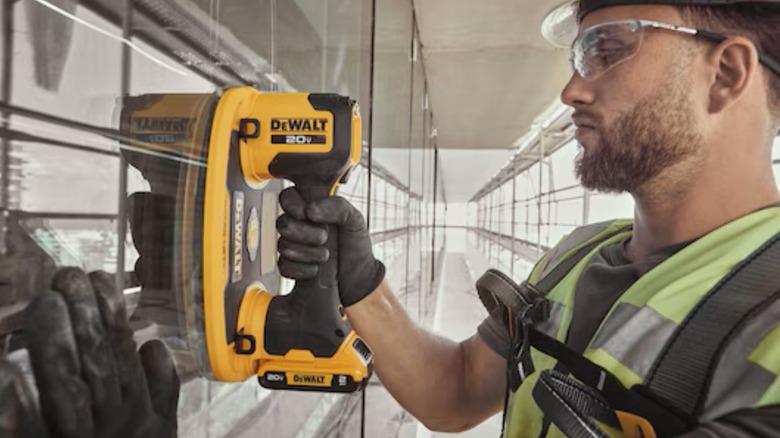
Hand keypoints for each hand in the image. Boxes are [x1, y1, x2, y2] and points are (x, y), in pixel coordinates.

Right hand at [0, 268, 179, 437]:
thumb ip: (21, 416)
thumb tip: (11, 367)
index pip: (57, 382)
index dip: (52, 340)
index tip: (43, 299)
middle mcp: (101, 432)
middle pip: (92, 365)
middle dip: (80, 315)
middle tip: (66, 274)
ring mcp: (136, 428)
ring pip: (125, 366)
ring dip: (111, 319)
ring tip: (96, 280)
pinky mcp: (163, 429)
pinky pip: (164, 387)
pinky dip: (156, 361)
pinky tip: (146, 340)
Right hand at [277, 187, 384, 305]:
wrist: (359, 275)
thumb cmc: (355, 244)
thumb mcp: (354, 219)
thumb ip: (337, 206)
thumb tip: (312, 209)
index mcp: (311, 208)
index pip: (288, 197)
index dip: (293, 204)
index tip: (306, 212)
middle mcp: (299, 225)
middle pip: (282, 222)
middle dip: (304, 232)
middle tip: (324, 237)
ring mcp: (293, 246)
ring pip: (283, 245)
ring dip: (307, 253)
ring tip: (325, 255)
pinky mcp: (291, 267)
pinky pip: (284, 266)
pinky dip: (302, 269)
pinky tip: (315, 268)